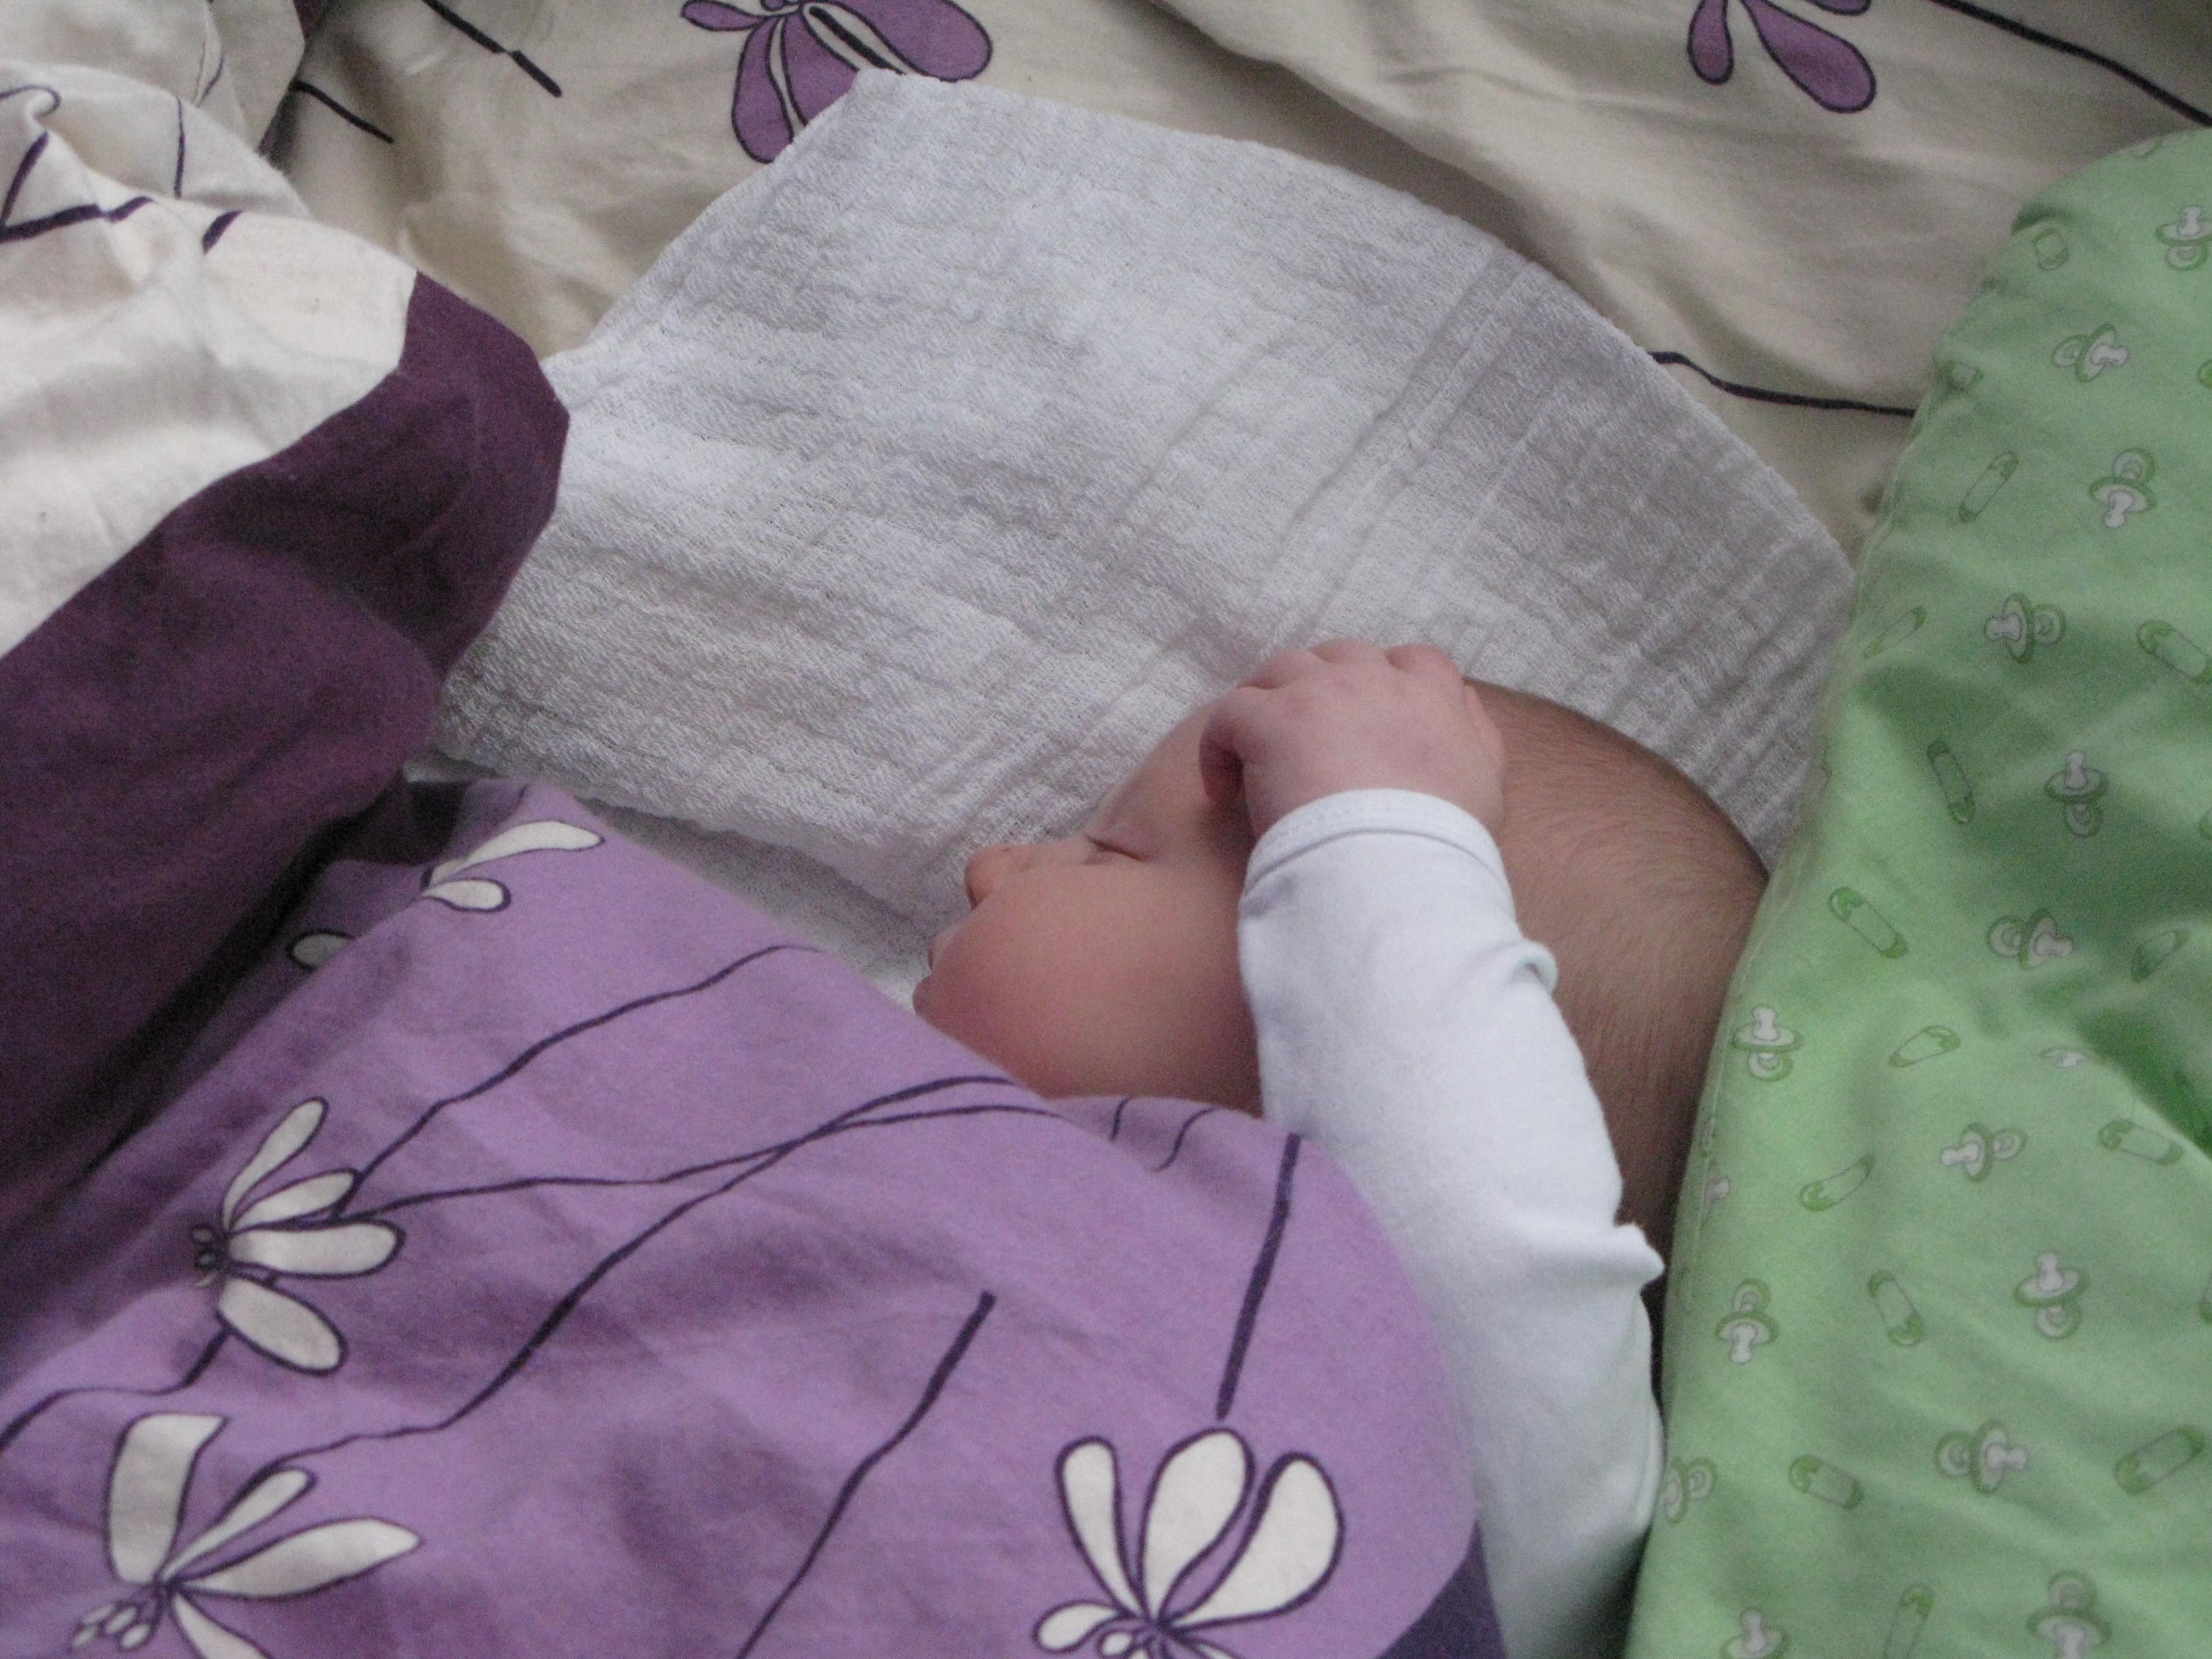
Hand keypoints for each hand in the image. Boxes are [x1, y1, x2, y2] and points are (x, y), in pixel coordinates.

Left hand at [1198, 641, 1506, 838]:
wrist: (1393, 871)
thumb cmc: (1440, 843)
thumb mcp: (1485, 784)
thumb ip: (1476, 733)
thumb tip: (1463, 699)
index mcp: (1429, 696)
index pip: (1412, 660)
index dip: (1385, 683)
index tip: (1364, 721)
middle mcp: (1374, 681)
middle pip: (1340, 657)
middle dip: (1321, 689)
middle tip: (1304, 740)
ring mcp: (1318, 694)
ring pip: (1281, 672)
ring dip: (1270, 705)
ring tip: (1258, 756)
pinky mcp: (1270, 722)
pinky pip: (1230, 713)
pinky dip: (1219, 747)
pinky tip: (1223, 791)